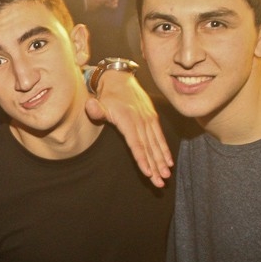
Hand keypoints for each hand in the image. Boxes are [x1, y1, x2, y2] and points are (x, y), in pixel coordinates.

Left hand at [85, 71, 172, 186]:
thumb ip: (96, 109)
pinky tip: (169, 162)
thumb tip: (91, 106)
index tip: (147, 173)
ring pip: (156, 144)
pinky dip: (165, 149)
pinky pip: (160, 136)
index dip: (142, 159)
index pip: (136, 143)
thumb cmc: (107, 95)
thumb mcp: (98, 101)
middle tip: (159, 183)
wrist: (119, 78)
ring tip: (166, 176)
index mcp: (128, 119)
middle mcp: (141, 121)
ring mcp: (148, 119)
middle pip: (149, 148)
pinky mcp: (152, 118)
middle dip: (155, 167)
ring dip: (162, 161)